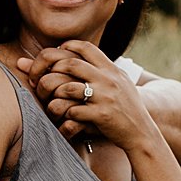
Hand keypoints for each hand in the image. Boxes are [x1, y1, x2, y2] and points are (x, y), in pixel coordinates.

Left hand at [18, 42, 156, 152]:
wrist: (142, 133)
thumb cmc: (122, 107)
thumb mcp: (115, 83)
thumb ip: (92, 70)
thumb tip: (70, 59)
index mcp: (111, 69)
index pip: (85, 47)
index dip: (64, 48)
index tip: (53, 59)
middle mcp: (109, 80)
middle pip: (70, 64)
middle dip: (49, 71)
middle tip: (38, 81)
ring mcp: (106, 97)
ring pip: (67, 88)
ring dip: (53, 94)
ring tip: (49, 100)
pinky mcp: (102, 115)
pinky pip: (73, 110)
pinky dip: (64, 113)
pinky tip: (63, 116)